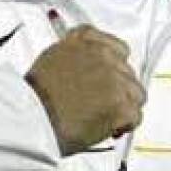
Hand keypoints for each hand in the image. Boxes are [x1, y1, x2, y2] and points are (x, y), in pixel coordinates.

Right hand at [25, 25, 145, 155]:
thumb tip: (85, 64)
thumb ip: (75, 54)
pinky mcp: (121, 105)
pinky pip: (136, 116)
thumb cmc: (35, 95)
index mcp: (86, 41)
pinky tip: (109, 128)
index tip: (111, 76)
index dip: (115, 65)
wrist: (33, 116)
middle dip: (119, 88)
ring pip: (137, 93)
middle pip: (128, 72)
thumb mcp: (51, 58)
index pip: (117, 46)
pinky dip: (125, 125)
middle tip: (102, 103)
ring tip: (106, 117)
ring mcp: (115, 80)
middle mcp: (103, 56)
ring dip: (125, 106)